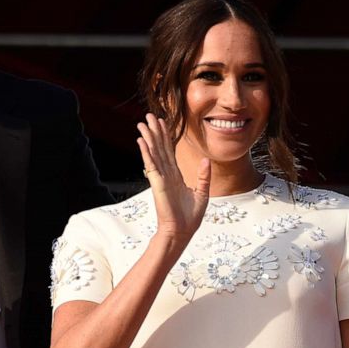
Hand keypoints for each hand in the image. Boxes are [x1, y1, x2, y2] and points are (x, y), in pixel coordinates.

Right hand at [136, 113, 210, 247]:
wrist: (182, 232)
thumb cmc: (190, 217)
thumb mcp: (202, 193)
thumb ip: (204, 176)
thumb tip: (206, 160)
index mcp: (176, 176)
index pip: (170, 152)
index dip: (166, 136)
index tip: (162, 123)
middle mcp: (166, 174)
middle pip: (159, 148)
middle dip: (154, 131)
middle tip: (149, 116)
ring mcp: (161, 178)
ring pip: (154, 153)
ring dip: (148, 137)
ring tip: (142, 123)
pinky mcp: (158, 184)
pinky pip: (152, 165)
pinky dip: (147, 153)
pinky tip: (142, 141)